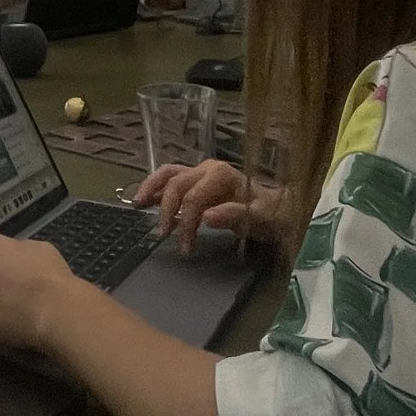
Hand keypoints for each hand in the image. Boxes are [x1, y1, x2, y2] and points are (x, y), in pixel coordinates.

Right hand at [130, 159, 277, 252]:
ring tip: (137, 205)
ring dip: (152, 190)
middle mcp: (208, 169)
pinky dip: (155, 186)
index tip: (186, 247)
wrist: (278, 209)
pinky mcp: (196, 180)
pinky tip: (143, 199)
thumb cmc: (270, 214)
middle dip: (168, 211)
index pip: (193, 198)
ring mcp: (200, 172)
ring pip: (168, 174)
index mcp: (222, 175)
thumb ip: (234, 215)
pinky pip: (170, 178)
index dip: (186, 222)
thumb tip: (206, 217)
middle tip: (164, 237)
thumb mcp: (259, 219)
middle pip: (177, 185)